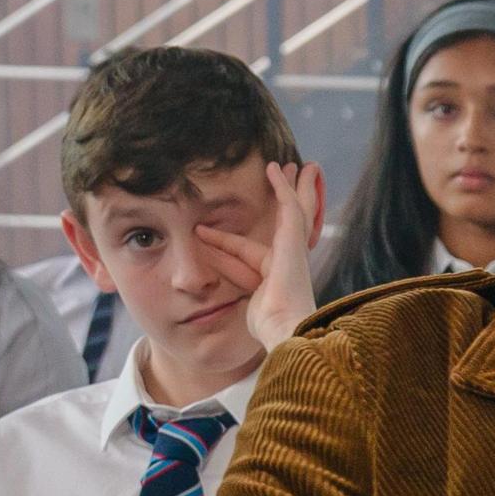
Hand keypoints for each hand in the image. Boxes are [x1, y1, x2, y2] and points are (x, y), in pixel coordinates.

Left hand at [189, 160, 327, 354]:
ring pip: (300, 210)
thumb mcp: (239, 304)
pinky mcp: (293, 240)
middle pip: (293, 224)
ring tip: (299, 166)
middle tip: (297, 182)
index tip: (201, 232)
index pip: (248, 254)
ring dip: (298, 187)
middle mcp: (290, 262)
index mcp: (276, 279)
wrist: (286, 329)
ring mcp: (295, 250)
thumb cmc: (265, 326)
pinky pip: (288, 207)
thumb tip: (194, 283)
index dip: (224, 242)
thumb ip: (225, 288)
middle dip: (293, 203)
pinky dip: (281, 187)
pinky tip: (274, 169)